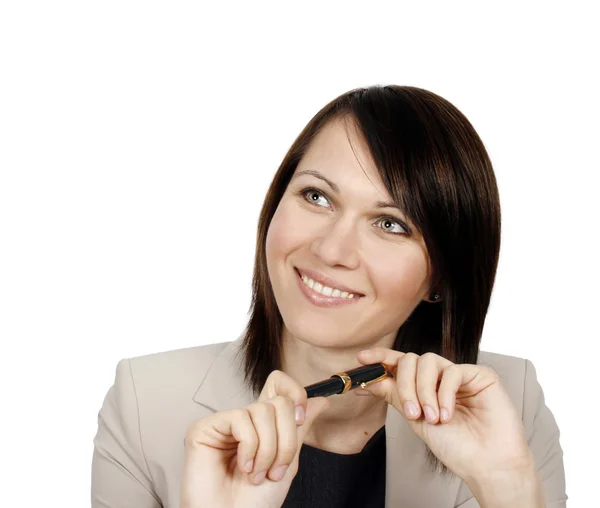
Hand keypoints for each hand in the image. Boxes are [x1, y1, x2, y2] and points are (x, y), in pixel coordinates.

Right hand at [180, 370, 330, 507]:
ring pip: (263, 411)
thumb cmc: (256, 503)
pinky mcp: (204, 427)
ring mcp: (224, 422)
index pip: (279, 385)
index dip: (295, 393)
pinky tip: (242, 467)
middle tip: (275, 469)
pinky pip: (240, 419)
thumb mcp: (288, 462)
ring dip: (267, 450)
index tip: (301, 418)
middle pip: (278, 402)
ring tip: (257, 474)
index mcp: (264, 425)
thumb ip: (300, 429)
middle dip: (286, 440)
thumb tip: (320, 400)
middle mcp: (244, 420)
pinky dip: (249, 447)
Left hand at [356, 348, 534, 484]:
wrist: (486, 464)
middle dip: (405, 385)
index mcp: (424, 386)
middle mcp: (440, 377)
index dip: (381, 357)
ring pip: (428, 361)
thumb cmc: (457, 447)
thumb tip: (368, 381)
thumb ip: (395, 396)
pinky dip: (444, 393)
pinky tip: (447, 414)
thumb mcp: (416, 420)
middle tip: (411, 412)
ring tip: (431, 417)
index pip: (400, 364)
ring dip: (424, 391)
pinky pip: (452, 371)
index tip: (362, 359)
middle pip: (411, 360)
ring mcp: (460, 374)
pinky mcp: (480, 375)